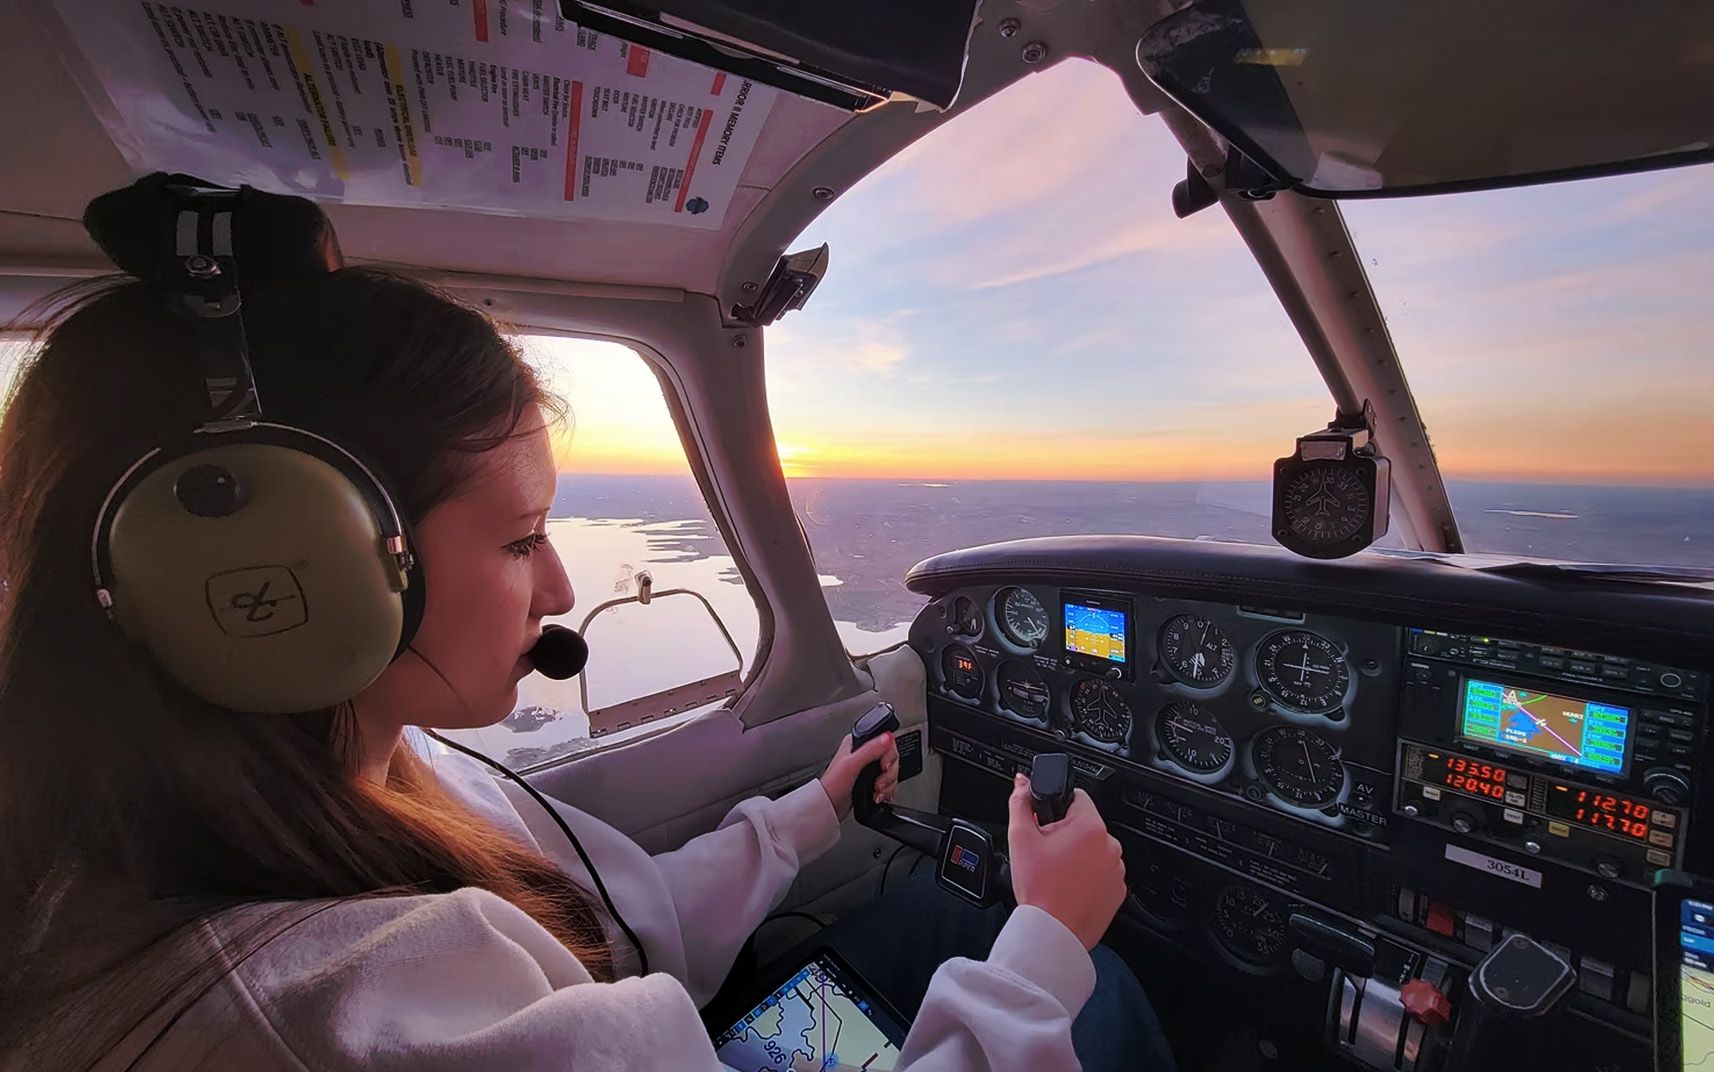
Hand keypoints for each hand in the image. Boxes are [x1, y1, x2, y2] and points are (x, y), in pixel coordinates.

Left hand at [818, 731, 899, 820]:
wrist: (829, 806)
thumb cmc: (832, 785)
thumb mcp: (851, 765)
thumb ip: (870, 750)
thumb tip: (887, 737)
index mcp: (858, 742)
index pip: (885, 740)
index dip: (889, 754)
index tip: (884, 767)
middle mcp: (865, 752)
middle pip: (891, 757)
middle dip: (889, 773)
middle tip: (879, 783)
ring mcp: (869, 766)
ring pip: (892, 770)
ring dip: (888, 784)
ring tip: (877, 791)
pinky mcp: (872, 779)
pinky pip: (890, 781)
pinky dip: (888, 790)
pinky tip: (879, 794)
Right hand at [1006, 774, 1125, 949]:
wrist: (1051, 932)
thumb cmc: (1039, 888)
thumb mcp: (1020, 838)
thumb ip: (1020, 803)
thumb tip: (1022, 783)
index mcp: (1090, 826)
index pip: (1077, 797)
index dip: (1057, 808)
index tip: (1046, 826)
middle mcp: (1110, 845)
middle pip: (1085, 826)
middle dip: (1066, 834)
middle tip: (1047, 855)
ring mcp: (1117, 870)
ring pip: (1094, 850)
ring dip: (1078, 856)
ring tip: (1057, 874)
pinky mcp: (1118, 891)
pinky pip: (1102, 874)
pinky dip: (1088, 877)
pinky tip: (1069, 887)